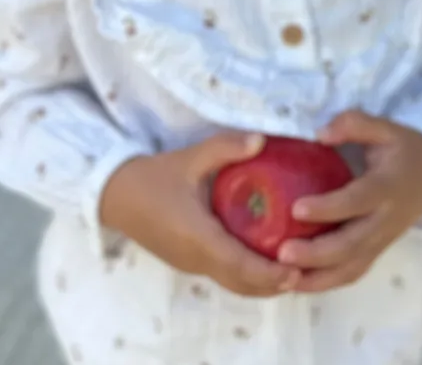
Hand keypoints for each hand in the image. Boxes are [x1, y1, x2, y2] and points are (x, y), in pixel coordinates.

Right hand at [99, 132, 300, 297]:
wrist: (116, 195)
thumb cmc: (154, 176)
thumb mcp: (190, 157)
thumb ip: (226, 148)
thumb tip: (262, 139)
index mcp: (197, 236)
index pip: (238, 264)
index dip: (268, 272)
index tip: (296, 269)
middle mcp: (195, 257)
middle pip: (240, 282)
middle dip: (273, 282)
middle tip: (306, 271)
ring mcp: (190, 263)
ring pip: (231, 282)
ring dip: (260, 283)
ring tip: (292, 270)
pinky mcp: (188, 260)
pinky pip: (222, 274)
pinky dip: (246, 275)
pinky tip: (263, 258)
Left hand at [277, 110, 421, 292]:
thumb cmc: (403, 149)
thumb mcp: (385, 127)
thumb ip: (355, 124)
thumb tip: (320, 134)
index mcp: (387, 187)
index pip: (357, 201)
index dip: (328, 207)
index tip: (296, 208)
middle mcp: (385, 220)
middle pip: (351, 244)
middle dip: (316, 253)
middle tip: (282, 253)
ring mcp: (381, 240)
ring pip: (351, 267)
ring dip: (317, 277)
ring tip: (283, 277)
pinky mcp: (376, 251)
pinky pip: (352, 273)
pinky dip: (325, 283)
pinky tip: (297, 283)